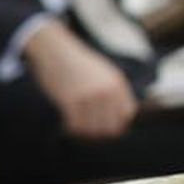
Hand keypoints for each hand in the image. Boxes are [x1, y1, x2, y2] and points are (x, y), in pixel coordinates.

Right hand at [22, 20, 137, 139]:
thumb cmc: (79, 65)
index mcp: (117, 83)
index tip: (105, 125)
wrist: (56, 51)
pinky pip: (76, 126)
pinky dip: (72, 128)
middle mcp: (107, 91)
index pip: (127, 114)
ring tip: (77, 124)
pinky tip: (67, 122)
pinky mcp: (72, 101)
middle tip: (88, 128)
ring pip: (93, 130)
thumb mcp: (105, 74)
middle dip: (100, 131)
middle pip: (111, 127)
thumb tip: (123, 120)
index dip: (117, 124)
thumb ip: (115, 93)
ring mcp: (90, 96)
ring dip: (85, 132)